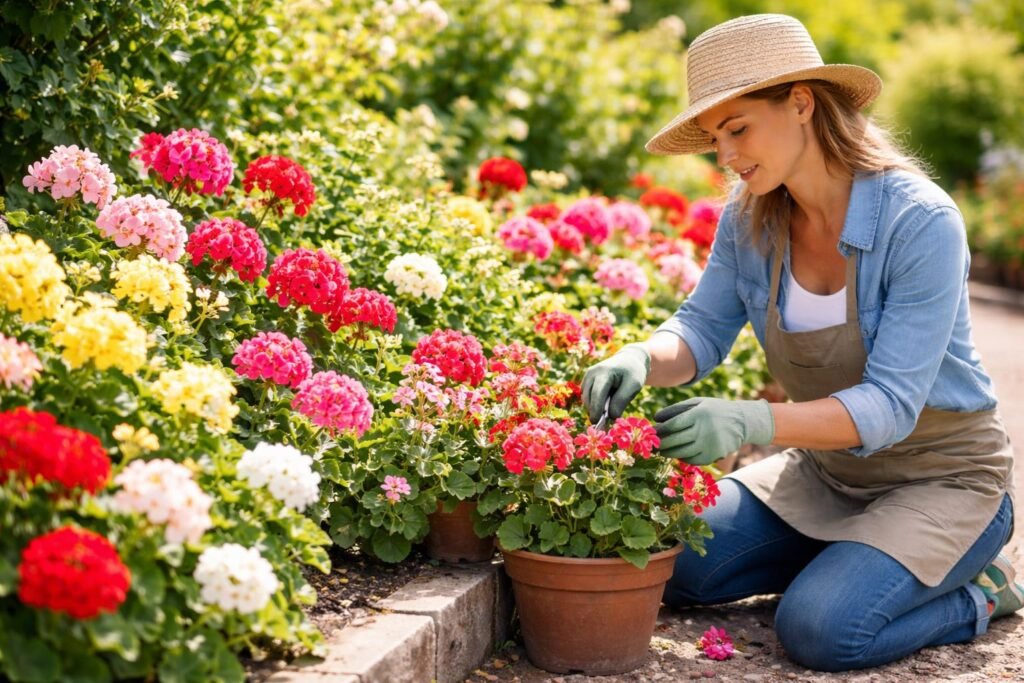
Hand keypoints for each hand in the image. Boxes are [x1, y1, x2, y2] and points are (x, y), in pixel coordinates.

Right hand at [581, 344, 650, 424]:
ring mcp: (587, 377)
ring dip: (594, 408)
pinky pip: (587, 398)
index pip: (597, 393)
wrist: (629, 360)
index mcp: (604, 372)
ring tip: (606, 415)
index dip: (596, 409)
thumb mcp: (634, 385)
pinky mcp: (587, 382)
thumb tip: (611, 417)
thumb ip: (622, 400)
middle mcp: (591, 373)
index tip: (596, 423)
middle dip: (594, 412)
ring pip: (586, 399)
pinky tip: (604, 408)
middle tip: (603, 425)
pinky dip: (594, 405)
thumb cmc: (633, 372)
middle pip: (588, 398)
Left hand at [654, 397, 774, 463]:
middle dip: (660, 444)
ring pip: (681, 452)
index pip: (672, 425)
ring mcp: (708, 445)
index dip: (659, 430)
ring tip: (660, 451)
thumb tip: (655, 418)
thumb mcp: (698, 402)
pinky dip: (682, 458)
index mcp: (698, 414)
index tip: (651, 432)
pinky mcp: (712, 456)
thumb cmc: (714, 410)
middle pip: (674, 440)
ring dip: (668, 453)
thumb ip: (676, 409)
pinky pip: (691, 460)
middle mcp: (703, 430)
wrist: (742, 422)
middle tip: (651, 445)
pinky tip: (677, 454)